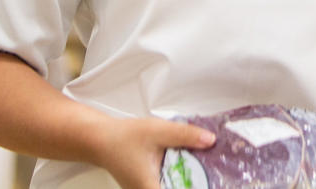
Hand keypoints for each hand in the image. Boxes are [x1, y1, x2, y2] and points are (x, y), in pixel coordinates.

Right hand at [94, 116, 215, 188]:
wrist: (102, 140)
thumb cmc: (124, 138)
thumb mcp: (159, 132)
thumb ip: (185, 135)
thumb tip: (210, 140)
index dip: (195, 186)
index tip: (212, 182)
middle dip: (194, 182)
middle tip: (213, 175)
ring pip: (173, 188)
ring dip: (187, 181)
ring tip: (205, 170)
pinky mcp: (147, 187)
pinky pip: (167, 186)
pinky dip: (179, 178)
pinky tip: (189, 167)